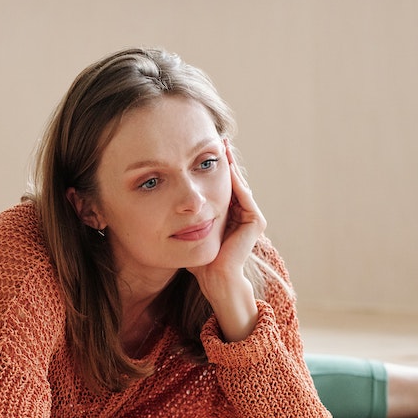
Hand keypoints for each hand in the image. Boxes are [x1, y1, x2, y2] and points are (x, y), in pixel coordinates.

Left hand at [189, 144, 266, 340]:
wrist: (214, 279)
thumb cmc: (199, 261)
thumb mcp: (188, 230)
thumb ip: (183, 216)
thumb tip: (162, 202)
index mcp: (229, 215)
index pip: (221, 184)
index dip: (212, 166)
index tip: (200, 147)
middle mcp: (242, 214)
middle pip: (232, 180)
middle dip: (223, 160)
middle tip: (215, 138)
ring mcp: (251, 217)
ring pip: (238, 185)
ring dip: (230, 166)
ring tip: (221, 147)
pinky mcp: (255, 222)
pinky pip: (243, 196)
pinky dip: (234, 182)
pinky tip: (225, 168)